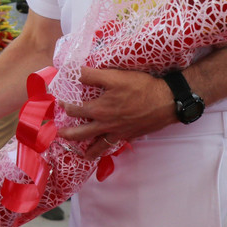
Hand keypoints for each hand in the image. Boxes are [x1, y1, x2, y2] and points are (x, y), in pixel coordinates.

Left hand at [57, 67, 176, 158]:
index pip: (75, 109)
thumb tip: (73, 72)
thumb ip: (90, 75)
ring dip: (90, 150)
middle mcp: (106, 124)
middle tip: (61, 135)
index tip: (60, 103)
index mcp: (98, 110)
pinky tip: (108, 148)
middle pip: (83, 133)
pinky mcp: (131, 135)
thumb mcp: (113, 76)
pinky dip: (109, 148)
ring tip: (84, 155)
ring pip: (100, 144)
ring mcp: (119, 132)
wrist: (167, 101)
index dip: (65, 106)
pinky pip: (116, 144)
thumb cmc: (140, 87)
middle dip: (70, 134)